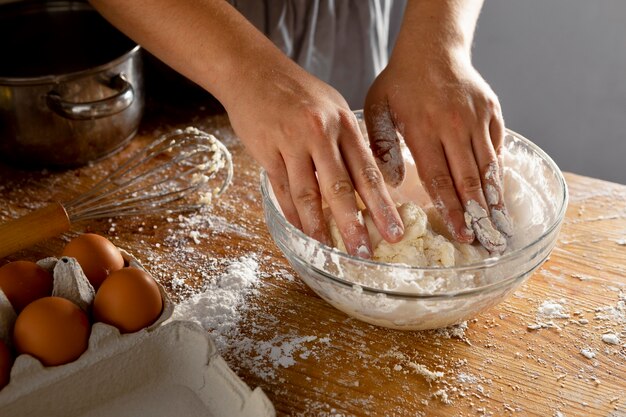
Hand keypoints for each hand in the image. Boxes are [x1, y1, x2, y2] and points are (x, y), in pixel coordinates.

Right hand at [226, 61, 403, 257]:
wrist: (253, 71)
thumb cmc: (298, 91)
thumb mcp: (334, 107)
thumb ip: (349, 143)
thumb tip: (368, 182)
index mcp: (344, 124)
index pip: (367, 172)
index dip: (382, 205)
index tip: (393, 231)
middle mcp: (320, 134)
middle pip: (340, 188)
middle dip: (354, 225)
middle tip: (364, 254)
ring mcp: (291, 143)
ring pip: (308, 194)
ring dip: (319, 227)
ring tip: (330, 251)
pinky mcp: (266, 152)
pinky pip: (282, 190)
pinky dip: (293, 214)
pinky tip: (302, 232)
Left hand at [364, 47, 511, 252]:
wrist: (432, 48)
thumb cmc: (400, 83)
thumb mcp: (378, 108)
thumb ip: (381, 145)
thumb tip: (392, 183)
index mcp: (423, 129)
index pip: (440, 179)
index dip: (452, 209)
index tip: (463, 233)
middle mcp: (453, 126)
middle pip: (469, 178)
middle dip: (479, 214)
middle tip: (489, 241)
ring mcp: (476, 118)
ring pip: (488, 166)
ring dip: (495, 199)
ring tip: (503, 226)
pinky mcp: (492, 111)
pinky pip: (497, 147)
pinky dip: (498, 172)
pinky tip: (500, 194)